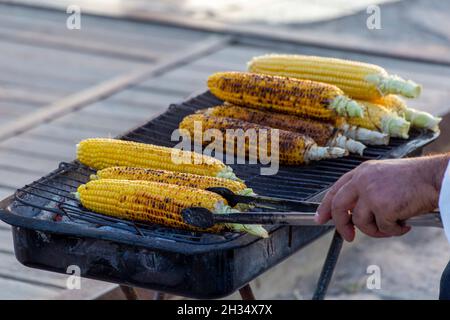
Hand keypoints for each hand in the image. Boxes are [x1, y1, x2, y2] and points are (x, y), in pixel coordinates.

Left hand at [316, 155, 448, 240]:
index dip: (326, 206)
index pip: (335, 190)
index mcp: (361, 172)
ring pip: (362, 222)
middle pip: (339, 207)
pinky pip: (383, 228)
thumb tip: (353, 214)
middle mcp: (362, 181)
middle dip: (342, 225)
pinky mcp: (383, 207)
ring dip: (376, 230)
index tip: (320, 219)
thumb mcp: (382, 177)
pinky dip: (394, 230)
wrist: (434, 177)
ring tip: (393, 226)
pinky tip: (405, 223)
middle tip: (348, 237)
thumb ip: (365, 190)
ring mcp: (371, 193)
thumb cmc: (413, 179)